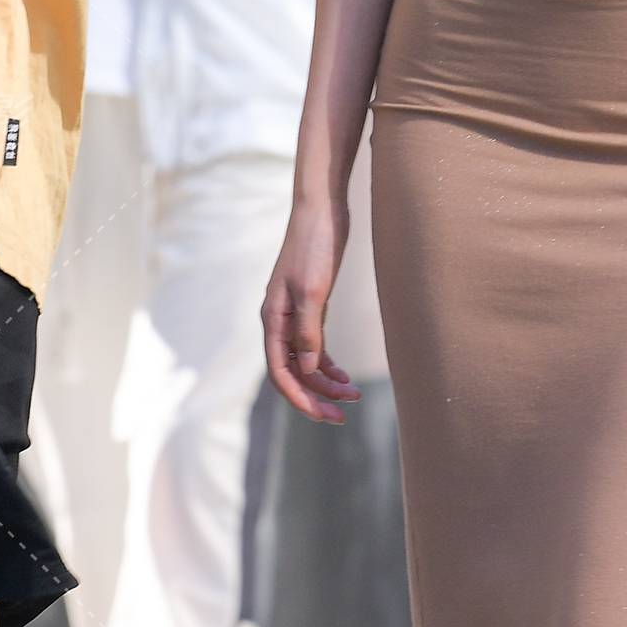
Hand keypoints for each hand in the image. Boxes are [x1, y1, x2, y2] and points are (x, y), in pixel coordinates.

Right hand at [262, 195, 360, 423]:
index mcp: (273, 319)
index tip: (325, 416)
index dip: (300, 398)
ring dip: (325, 382)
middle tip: (342, 416)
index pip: (281, 372)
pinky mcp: (311, 306)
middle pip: (292, 372)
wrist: (321, 210)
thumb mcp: (313, 290)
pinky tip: (345, 376)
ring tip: (353, 396)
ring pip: (305, 362)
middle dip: (315, 397)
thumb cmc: (315, 246)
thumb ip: (308, 331)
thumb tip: (306, 370)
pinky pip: (314, 346)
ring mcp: (295, 315)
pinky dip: (327, 364)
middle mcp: (279, 321)